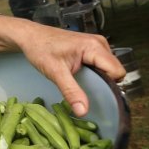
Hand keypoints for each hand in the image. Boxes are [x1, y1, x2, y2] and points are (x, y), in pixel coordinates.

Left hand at [0, 16, 125, 116]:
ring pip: (108, 68)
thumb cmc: (41, 50)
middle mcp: (100, 43)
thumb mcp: (55, 73)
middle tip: (84, 88)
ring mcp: (96, 44)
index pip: (117, 72)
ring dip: (98, 77)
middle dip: (104, 82)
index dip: (109, 85)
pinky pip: (101, 64)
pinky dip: (94, 72)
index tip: (94, 93)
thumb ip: (71, 92)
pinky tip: (80, 74)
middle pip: (115, 70)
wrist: (30, 36)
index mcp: (95, 47)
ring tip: (80, 80)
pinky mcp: (91, 47)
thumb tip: (83, 111)